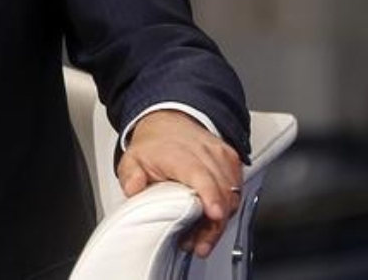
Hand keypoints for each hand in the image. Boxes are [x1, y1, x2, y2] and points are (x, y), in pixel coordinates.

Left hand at [117, 110, 243, 258]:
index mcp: (181, 154)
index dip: (210, 197)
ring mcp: (222, 157)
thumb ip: (130, 176)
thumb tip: (133, 189)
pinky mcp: (232, 162)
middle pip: (220, 194)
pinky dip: (227, 208)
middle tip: (197, 244)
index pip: (201, 176)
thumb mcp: (132, 159)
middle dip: (213, 225)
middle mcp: (206, 154)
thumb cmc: (155, 145)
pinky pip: (237, 191)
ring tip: (201, 237)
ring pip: (232, 196)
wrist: (169, 123)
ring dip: (220, 221)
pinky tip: (211, 218)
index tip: (214, 214)